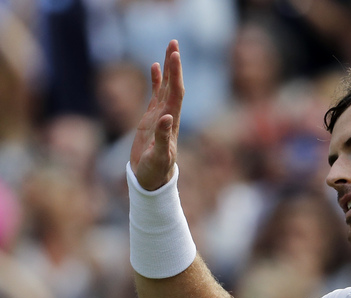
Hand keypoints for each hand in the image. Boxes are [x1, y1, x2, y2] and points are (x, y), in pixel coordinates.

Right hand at [130, 40, 183, 190]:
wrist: (152, 179)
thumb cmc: (156, 170)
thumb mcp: (158, 156)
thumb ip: (162, 137)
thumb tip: (166, 117)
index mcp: (171, 122)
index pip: (176, 93)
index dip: (176, 74)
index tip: (175, 55)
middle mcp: (169, 115)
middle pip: (174, 85)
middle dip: (174, 64)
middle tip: (174, 42)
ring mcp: (160, 115)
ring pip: (166, 87)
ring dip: (168, 68)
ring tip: (169, 48)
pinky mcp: (151, 118)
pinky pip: (155, 94)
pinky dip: (157, 81)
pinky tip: (156, 67)